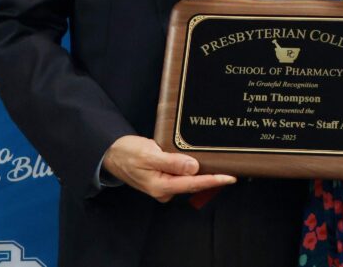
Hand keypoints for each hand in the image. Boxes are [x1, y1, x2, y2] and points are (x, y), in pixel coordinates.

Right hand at [102, 135, 235, 202]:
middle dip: (212, 176)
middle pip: (193, 183)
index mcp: (161, 186)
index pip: (193, 183)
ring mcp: (164, 186)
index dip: (214, 180)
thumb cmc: (128, 153)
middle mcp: (164, 190)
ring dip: (202, 171)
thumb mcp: (149, 154)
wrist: (111, 154)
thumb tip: (194, 168)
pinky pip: (182, 175)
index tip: (230, 177)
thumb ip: (172, 162)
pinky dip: (191, 168)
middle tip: (231, 166)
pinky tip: (199, 161)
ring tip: (218, 162)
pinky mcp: (164, 179)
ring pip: (188, 179)